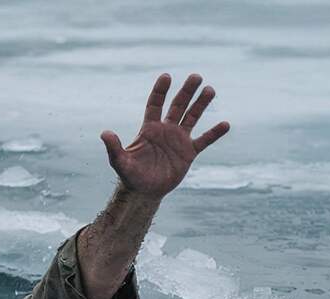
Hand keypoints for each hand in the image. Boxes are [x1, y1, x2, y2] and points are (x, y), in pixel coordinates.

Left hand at [101, 73, 229, 197]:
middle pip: (177, 106)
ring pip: (192, 117)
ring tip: (210, 90)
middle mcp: (165, 131)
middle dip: (186, 91)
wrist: (145, 192)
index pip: (155, 104)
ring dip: (201, 104)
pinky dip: (214, 133)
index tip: (167, 76)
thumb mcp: (120, 162)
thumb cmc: (130, 176)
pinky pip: (204, 141)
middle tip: (196, 76)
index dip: (160, 91)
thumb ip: (114, 147)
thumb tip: (104, 133)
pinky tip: (225, 124)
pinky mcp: (188, 153)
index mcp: (149, 129)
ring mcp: (178, 140)